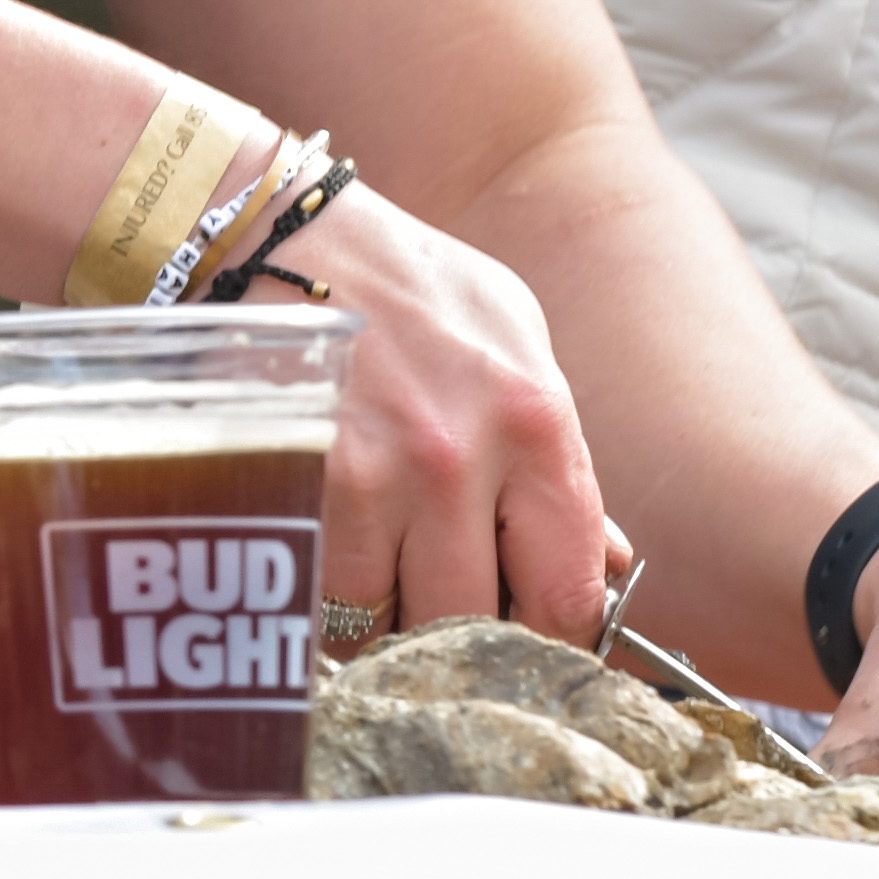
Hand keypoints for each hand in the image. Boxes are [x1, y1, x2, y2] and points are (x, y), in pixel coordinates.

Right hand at [288, 184, 624, 644]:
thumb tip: (601, 561)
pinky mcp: (297, 483)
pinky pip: (323, 596)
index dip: (552, 639)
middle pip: (479, 626)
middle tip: (445, 618)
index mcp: (534, 420)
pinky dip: (327, 600)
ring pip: (391, 626)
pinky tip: (328, 566)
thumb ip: (558, 458)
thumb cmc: (405, 288)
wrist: (277, 237)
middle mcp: (458, 457)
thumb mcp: (512, 339)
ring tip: (381, 585)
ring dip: (387, 624)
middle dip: (464, 640)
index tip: (529, 640)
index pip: (568, 592)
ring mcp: (372, 475)